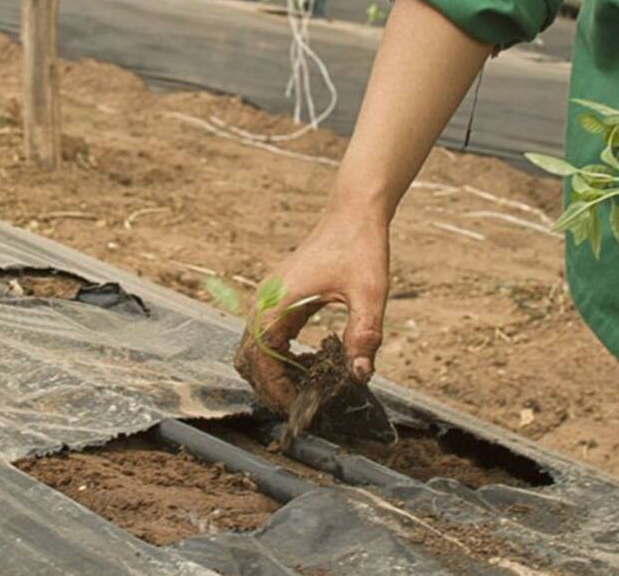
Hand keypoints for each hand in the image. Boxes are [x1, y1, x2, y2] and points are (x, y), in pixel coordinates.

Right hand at [234, 205, 389, 412]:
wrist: (354, 212)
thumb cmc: (359, 247)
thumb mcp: (369, 293)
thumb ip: (364, 335)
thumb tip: (359, 375)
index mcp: (278, 300)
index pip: (260, 356)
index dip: (273, 387)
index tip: (296, 406)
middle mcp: (266, 299)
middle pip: (249, 356)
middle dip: (268, 385)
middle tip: (298, 406)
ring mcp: (270, 296)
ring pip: (254, 346)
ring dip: (271, 371)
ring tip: (302, 390)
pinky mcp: (280, 295)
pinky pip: (267, 334)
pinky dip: (278, 356)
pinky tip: (307, 364)